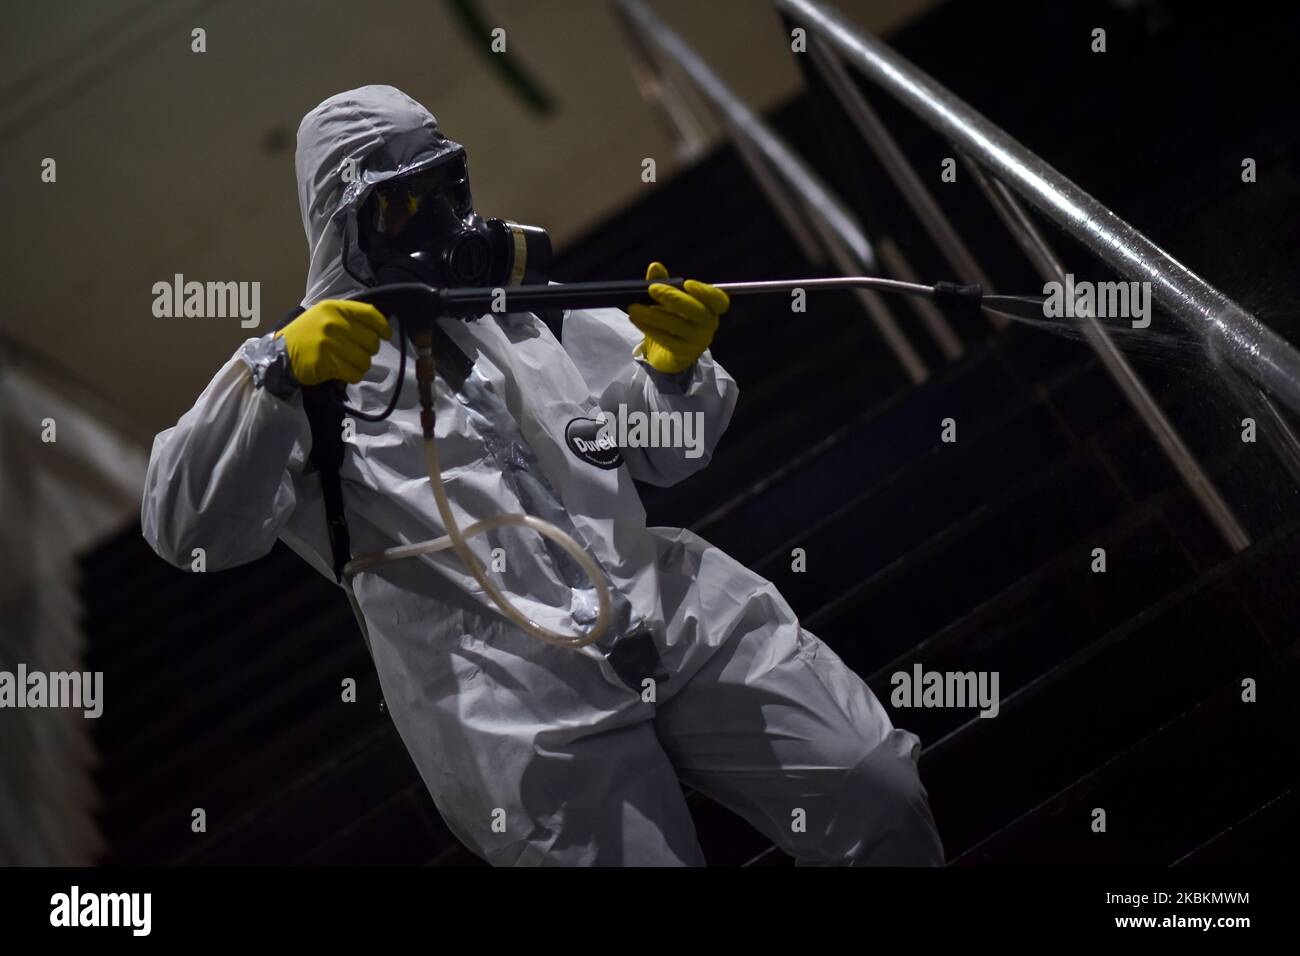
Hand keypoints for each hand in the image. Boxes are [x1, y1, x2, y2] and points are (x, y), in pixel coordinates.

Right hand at [275, 300, 390, 385]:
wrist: (279, 353)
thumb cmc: (305, 335)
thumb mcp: (324, 316)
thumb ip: (347, 318)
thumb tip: (377, 328)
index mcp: (335, 308)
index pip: (370, 313)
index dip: (383, 326)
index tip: (386, 335)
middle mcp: (333, 322)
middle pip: (371, 340)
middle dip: (369, 350)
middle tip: (358, 353)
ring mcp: (329, 343)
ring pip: (364, 359)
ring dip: (361, 365)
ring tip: (350, 364)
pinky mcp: (326, 362)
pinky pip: (354, 373)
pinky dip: (353, 376)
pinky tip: (345, 373)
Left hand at [628, 261, 729, 373]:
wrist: (667, 353)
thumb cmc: (672, 319)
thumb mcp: (668, 300)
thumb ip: (663, 283)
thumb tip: (655, 266)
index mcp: (711, 308)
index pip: (719, 300)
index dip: (706, 292)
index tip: (687, 283)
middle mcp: (709, 325)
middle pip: (699, 312)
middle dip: (675, 298)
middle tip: (653, 288)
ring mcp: (698, 342)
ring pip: (679, 326)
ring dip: (655, 315)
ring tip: (634, 307)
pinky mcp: (683, 354)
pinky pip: (667, 340)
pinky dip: (649, 328)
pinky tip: (636, 319)